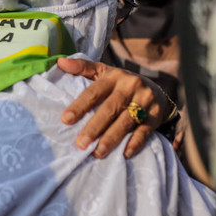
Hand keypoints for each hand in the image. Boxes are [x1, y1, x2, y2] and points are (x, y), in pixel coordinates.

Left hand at [57, 58, 171, 158]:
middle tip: (81, 143)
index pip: (94, 92)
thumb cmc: (120, 83)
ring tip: (98, 153)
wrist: (155, 88)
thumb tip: (60, 62)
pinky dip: (135, 143)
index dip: (79, 106)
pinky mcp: (155, 115)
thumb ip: (82, 67)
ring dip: (112, 138)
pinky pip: (145, 130)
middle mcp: (130, 86)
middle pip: (110, 108)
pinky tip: (124, 153)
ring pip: (126, 121)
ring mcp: (145, 100)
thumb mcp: (102, 71)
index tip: (65, 120)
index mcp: (113, 76)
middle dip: (95, 127)